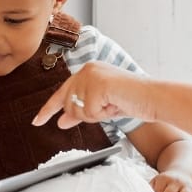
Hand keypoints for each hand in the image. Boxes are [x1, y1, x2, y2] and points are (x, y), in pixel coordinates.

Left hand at [31, 60, 153, 128]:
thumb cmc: (132, 100)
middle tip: (109, 108)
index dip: (48, 109)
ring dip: (97, 115)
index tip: (37, 122)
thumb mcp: (101, 106)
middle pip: (70, 106)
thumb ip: (80, 111)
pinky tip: (116, 105)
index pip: (62, 93)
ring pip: (79, 111)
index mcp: (87, 71)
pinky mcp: (97, 85)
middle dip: (87, 115)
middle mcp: (86, 69)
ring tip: (114, 105)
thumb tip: (61, 121)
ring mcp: (91, 75)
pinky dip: (104, 115)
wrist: (154, 97)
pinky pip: (90, 113)